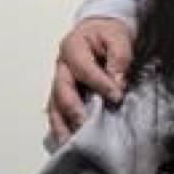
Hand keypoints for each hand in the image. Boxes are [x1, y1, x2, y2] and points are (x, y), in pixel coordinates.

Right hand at [46, 17, 133, 143]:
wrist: (101, 31)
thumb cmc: (108, 34)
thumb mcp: (118, 38)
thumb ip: (119, 58)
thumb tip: (117, 82)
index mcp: (73, 47)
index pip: (84, 69)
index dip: (99, 84)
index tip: (116, 97)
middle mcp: (61, 65)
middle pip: (61, 89)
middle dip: (72, 108)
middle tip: (85, 125)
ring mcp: (59, 80)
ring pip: (54, 104)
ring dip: (61, 123)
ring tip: (69, 141)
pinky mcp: (62, 92)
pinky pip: (57, 110)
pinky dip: (60, 125)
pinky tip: (66, 139)